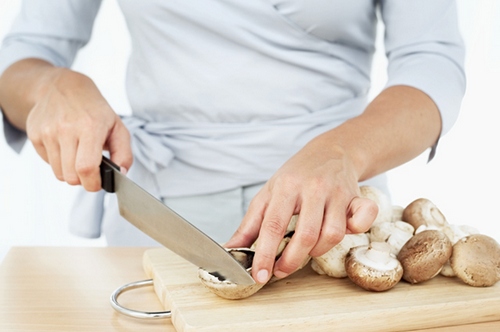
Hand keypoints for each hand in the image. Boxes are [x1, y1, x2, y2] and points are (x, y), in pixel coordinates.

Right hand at [26, 68, 131, 190]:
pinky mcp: (35, 134)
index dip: (93, 183)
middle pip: (71, 176)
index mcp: (90, 127)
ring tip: (78, 156)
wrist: (63, 87)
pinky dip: (58, 161)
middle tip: (90, 170)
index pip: (86, 168)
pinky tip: (66, 147)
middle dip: (83, 180)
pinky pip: (48, 163)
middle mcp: (66, 128)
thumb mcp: (118, 127)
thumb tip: (121, 174)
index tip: (98, 183)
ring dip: (70, 172)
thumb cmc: (95, 111)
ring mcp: (48, 131)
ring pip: (58, 173)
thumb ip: (124, 153)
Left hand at [225, 140, 377, 283]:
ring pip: (332, 234)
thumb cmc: (296, 176)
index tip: (259, 275)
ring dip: (317, 251)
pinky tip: (341, 233)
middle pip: (306, 234)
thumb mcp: (268, 194)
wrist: (330, 151)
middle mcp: (313, 188)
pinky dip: (356, 230)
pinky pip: (363, 219)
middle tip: (280, 271)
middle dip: (291, 261)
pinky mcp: (357, 197)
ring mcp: (337, 193)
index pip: (273, 225)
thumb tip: (229, 250)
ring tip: (305, 251)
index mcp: (286, 187)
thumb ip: (250, 224)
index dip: (265, 253)